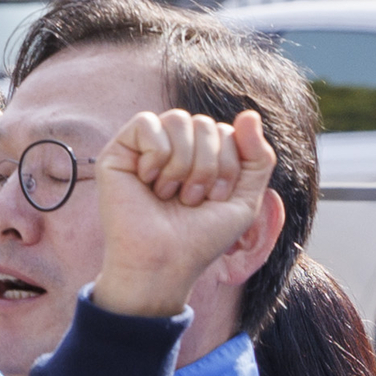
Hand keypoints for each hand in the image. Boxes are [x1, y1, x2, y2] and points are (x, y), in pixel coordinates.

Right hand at [91, 106, 275, 322]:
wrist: (164, 261)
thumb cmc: (201, 236)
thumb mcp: (246, 198)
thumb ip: (258, 156)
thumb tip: (248, 114)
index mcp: (202, 156)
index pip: (227, 131)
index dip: (229, 163)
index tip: (215, 199)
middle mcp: (173, 149)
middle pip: (204, 123)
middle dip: (207, 165)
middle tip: (190, 200)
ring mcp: (144, 150)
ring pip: (177, 119)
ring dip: (182, 163)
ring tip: (169, 193)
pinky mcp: (116, 154)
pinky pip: (146, 123)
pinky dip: (156, 154)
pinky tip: (148, 180)